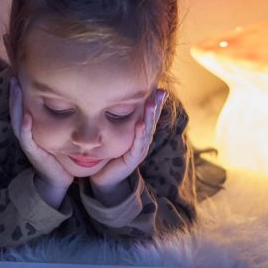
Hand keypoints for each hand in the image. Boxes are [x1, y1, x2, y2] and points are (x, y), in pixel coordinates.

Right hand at [9, 77, 73, 207]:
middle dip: (15, 92)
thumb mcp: (61, 132)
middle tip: (14, 75)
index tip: (22, 71)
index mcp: (32, 126)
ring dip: (16, 104)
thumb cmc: (60, 155)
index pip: (24, 104)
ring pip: (18, 119)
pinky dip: (25, 127)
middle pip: (17, 108)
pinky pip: (26, 138)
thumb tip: (76, 97)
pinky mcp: (33, 153)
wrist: (57, 180)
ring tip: (16, 88)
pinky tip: (27, 115)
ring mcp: (28, 142)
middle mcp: (27, 132)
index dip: (22, 90)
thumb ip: (64, 117)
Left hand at [89, 88, 166, 203]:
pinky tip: (140, 125)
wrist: (106, 179)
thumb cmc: (110, 155)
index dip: (156, 103)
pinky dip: (139, 135)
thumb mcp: (117, 135)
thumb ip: (120, 121)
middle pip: (152, 121)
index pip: (150, 116)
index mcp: (141, 135)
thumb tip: (114, 100)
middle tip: (161, 92)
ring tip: (151, 104)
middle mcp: (144, 142)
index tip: (160, 88)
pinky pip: (137, 145)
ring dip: (149, 117)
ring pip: (147, 131)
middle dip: (156, 106)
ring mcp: (140, 151)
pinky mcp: (132, 160)